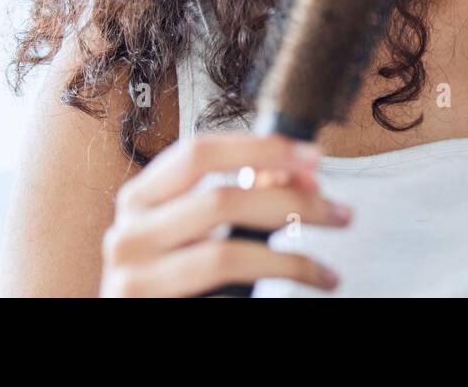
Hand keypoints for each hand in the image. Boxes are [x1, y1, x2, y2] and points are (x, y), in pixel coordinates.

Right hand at [100, 132, 350, 296]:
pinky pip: (226, 301)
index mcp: (139, 198)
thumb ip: (238, 195)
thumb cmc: (171, 274)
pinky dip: (268, 298)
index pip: (198, 153)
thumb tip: (298, 173)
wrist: (138, 319)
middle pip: (222, 200)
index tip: (313, 157)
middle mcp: (128, 236)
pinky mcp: (153, 314)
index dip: (259, 148)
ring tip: (327, 272)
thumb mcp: (193, 227)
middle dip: (293, 203)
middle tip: (339, 214)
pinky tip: (292, 296)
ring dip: (293, 261)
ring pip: (228, 256)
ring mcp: (135, 281)